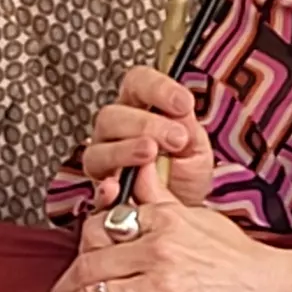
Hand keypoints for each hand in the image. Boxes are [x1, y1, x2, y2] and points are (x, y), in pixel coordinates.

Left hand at [20, 161, 291, 291]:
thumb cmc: (244, 262)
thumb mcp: (200, 217)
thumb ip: (161, 197)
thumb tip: (136, 170)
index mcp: (165, 221)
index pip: (102, 230)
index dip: (78, 250)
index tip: (68, 267)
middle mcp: (157, 250)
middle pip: (89, 263)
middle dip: (61, 287)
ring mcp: (159, 286)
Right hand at [76, 66, 218, 211]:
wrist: (184, 208)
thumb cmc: (186, 172)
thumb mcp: (196, 147)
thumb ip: (188, 128)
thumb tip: (181, 111)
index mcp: (139, 108)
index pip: (137, 83)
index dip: (157, 88)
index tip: (184, 103)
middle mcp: (115, 130)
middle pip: (112, 115)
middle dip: (145, 124)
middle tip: (175, 138)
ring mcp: (103, 160)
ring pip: (98, 148)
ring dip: (125, 150)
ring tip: (151, 154)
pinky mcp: (101, 192)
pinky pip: (96, 189)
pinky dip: (106, 189)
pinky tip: (119, 188)